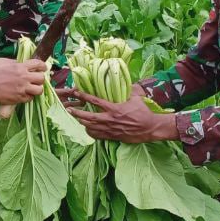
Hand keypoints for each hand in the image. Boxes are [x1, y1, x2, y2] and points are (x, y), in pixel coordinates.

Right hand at [0, 59, 46, 107]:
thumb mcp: (8, 66)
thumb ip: (19, 65)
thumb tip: (28, 66)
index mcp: (21, 67)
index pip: (38, 64)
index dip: (43, 66)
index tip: (43, 68)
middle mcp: (24, 77)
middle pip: (41, 78)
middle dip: (40, 79)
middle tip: (37, 80)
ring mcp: (23, 88)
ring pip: (39, 90)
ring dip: (37, 89)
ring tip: (33, 89)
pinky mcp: (20, 98)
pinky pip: (31, 98)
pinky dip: (28, 96)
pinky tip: (24, 94)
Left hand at [61, 86, 178, 142]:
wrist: (150, 128)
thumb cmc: (143, 112)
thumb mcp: (135, 98)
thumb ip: (126, 91)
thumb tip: (123, 84)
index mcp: (114, 108)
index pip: (95, 100)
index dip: (84, 96)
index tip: (76, 92)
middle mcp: (110, 119)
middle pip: (88, 117)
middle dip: (77, 113)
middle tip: (69, 109)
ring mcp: (110, 129)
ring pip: (91, 127)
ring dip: (82, 123)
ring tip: (76, 119)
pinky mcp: (113, 137)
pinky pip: (98, 136)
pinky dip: (91, 132)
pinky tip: (87, 129)